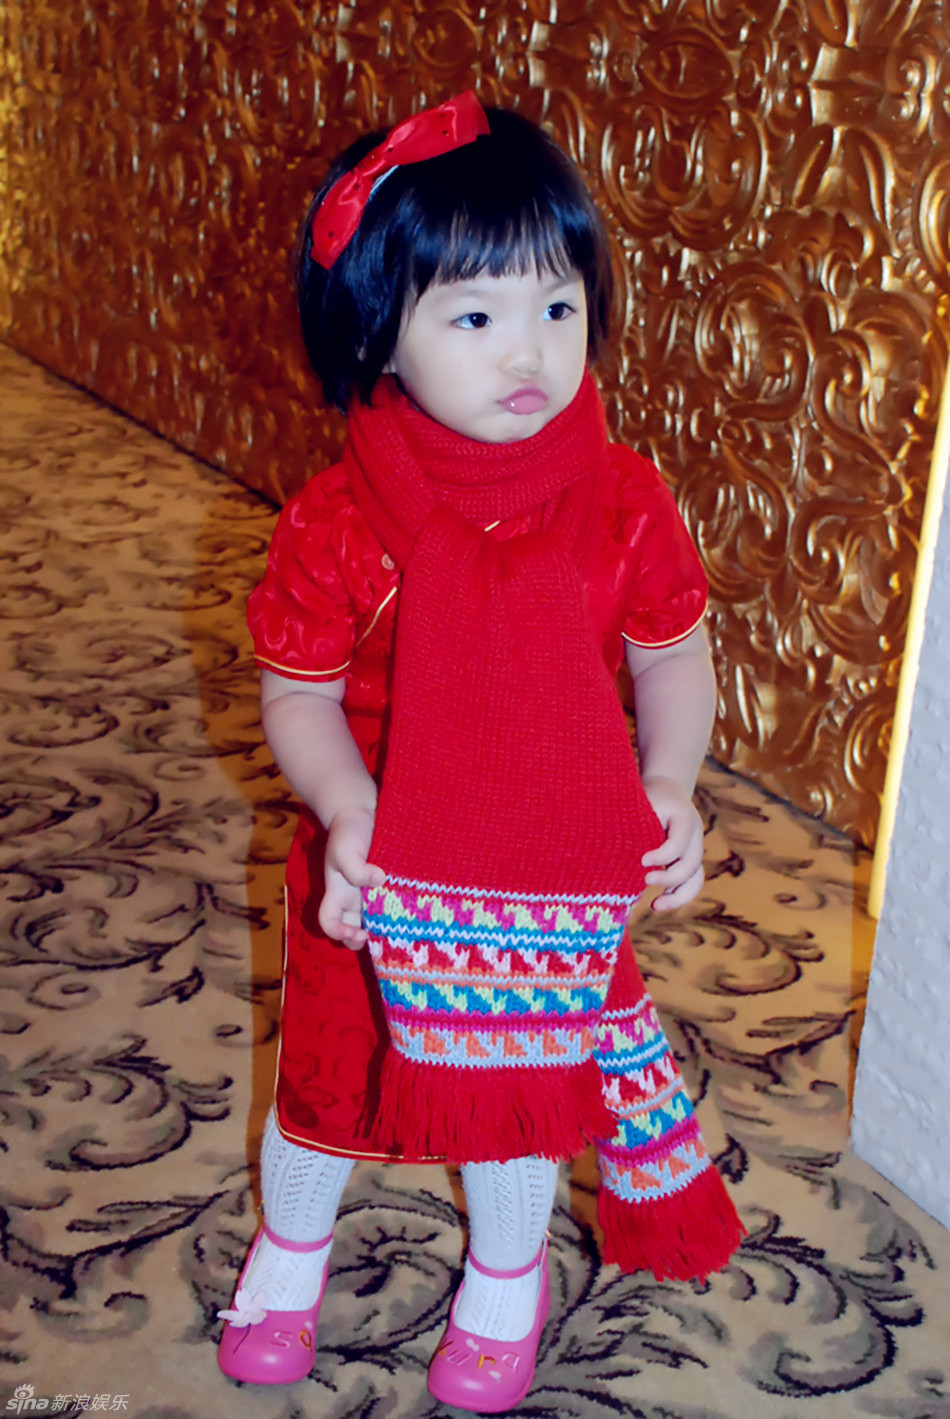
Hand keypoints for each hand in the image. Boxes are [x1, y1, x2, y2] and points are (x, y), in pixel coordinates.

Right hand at [319, 806, 384, 948]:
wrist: (362, 812)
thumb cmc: (348, 832)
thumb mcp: (345, 850)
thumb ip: (356, 868)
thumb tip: (379, 880)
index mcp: (337, 892)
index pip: (328, 922)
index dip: (337, 933)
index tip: (356, 932)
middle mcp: (353, 898)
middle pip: (350, 930)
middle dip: (360, 940)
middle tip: (375, 937)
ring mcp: (370, 893)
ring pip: (373, 921)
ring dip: (381, 929)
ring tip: (396, 927)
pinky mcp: (388, 886)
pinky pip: (391, 906)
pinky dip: (398, 913)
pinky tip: (411, 910)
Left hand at [640, 776, 704, 910]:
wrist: (667, 791)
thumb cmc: (646, 797)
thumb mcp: (640, 803)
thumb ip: (632, 824)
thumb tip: (606, 850)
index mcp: (683, 817)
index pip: (680, 840)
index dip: (663, 854)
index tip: (643, 860)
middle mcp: (695, 835)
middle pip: (691, 863)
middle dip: (670, 877)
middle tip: (646, 879)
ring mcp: (695, 849)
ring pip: (696, 878)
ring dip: (678, 896)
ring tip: (655, 905)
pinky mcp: (689, 861)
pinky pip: (690, 884)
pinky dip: (676, 896)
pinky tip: (656, 904)